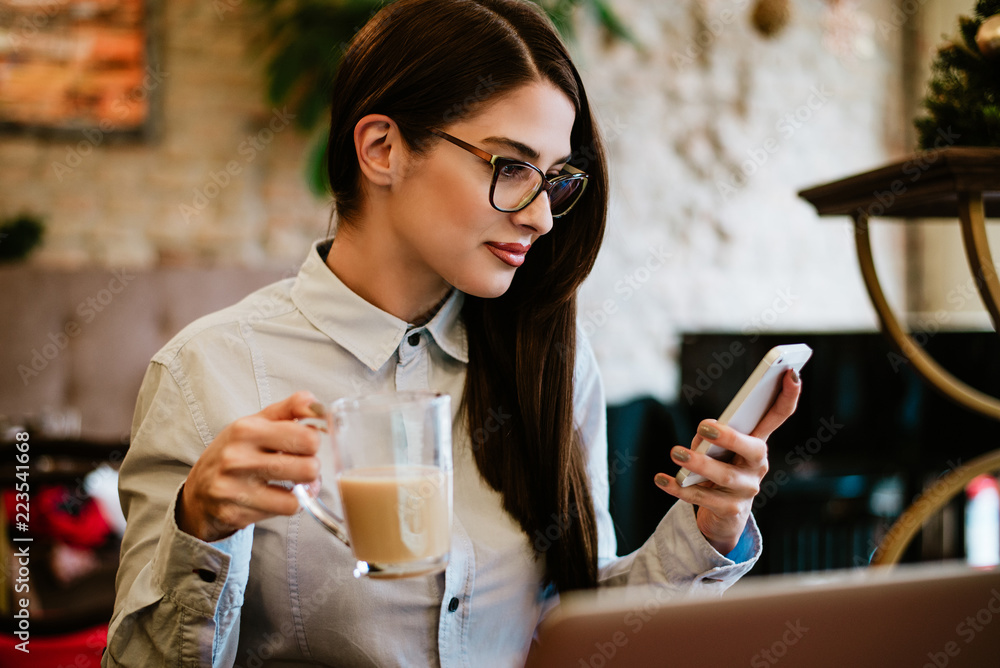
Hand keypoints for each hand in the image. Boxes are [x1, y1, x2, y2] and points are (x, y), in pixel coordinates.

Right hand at [178, 391, 322, 541]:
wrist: (199, 490)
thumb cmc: (236, 451)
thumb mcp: (258, 422)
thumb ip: (291, 408)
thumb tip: (319, 406)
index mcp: (246, 430)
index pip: (307, 438)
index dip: (314, 441)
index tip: (306, 443)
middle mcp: (237, 459)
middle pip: (308, 468)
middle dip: (312, 467)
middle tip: (302, 464)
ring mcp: (235, 490)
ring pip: (298, 497)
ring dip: (305, 490)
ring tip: (297, 482)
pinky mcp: (236, 514)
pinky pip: (283, 512)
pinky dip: (288, 505)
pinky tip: (281, 496)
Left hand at [654, 369, 801, 553]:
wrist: (723, 515)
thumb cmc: (720, 468)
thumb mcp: (718, 449)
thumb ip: (711, 437)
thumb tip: (701, 439)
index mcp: (758, 442)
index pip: (779, 415)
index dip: (789, 395)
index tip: (791, 372)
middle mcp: (758, 465)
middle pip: (753, 449)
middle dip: (730, 437)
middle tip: (704, 426)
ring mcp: (747, 490)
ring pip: (725, 476)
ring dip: (699, 464)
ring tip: (675, 453)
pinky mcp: (731, 510)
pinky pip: (703, 498)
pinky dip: (679, 488)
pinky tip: (661, 479)